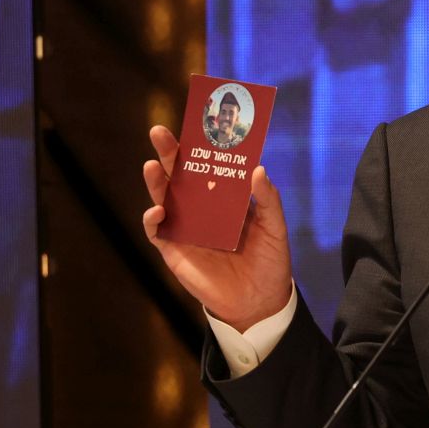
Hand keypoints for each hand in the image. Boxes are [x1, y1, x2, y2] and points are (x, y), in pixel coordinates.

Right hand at [142, 125, 293, 332]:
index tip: (196, 124)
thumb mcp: (275, 228)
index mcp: (224, 198)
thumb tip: (258, 170)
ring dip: (156, 181)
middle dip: (170, 153)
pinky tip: (158, 211)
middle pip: (180, 175)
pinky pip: (157, 232)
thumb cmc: (270, 261)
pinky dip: (153, 220)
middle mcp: (201, 209)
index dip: (201, 146)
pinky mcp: (174, 250)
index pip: (209, 166)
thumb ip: (268, 200)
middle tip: (159, 132)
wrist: (260, 303)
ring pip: (164, 198)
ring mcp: (186, 228)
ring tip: (153, 165)